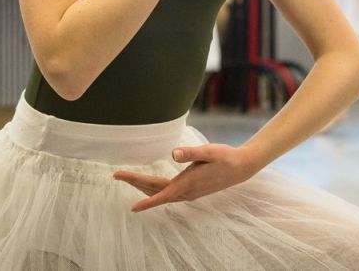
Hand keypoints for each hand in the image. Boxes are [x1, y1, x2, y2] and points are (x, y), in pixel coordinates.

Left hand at [113, 143, 258, 212]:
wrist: (241, 167)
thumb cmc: (225, 157)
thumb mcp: (209, 151)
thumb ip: (191, 152)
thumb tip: (173, 154)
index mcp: (187, 183)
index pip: (161, 194)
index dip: (146, 201)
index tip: (132, 208)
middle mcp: (186, 192)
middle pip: (155, 191)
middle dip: (135, 183)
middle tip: (117, 175)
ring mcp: (188, 193)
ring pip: (161, 193)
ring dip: (143, 187)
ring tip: (127, 178)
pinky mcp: (191, 190)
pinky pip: (168, 193)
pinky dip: (155, 190)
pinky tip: (150, 186)